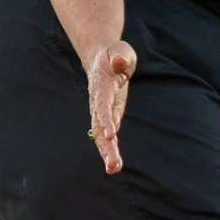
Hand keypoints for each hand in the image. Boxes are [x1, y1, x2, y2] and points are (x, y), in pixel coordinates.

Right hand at [84, 40, 137, 174]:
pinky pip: (108, 134)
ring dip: (107, 151)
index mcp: (101, 85)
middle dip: (105, 145)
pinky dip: (110, 148)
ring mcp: (102, 110)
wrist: (104, 58)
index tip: (109, 134)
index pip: (102, 103)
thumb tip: (119, 62)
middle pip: (99, 125)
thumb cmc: (115, 54)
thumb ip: (120, 56)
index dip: (105, 118)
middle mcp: (98, 101)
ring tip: (114, 168)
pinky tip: (115, 164)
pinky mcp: (109, 115)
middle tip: (113, 164)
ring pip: (102, 134)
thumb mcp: (120, 50)